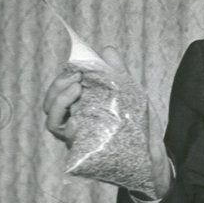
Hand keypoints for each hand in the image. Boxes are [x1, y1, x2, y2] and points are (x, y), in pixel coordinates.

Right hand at [42, 46, 172, 198]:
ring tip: (76, 89)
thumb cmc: (139, 124)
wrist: (153, 153)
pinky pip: (67, 140)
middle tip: (76, 77)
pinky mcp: (83, 152)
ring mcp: (77, 139)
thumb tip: (107, 49)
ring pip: (52, 123)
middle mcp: (74, 124)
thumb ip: (118, 73)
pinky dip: (68, 127)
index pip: (58, 93)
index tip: (75, 68)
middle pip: (50, 106)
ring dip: (59, 102)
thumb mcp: (131, 95)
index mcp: (80, 109)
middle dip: (57, 88)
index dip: (60, 80)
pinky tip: (77, 119)